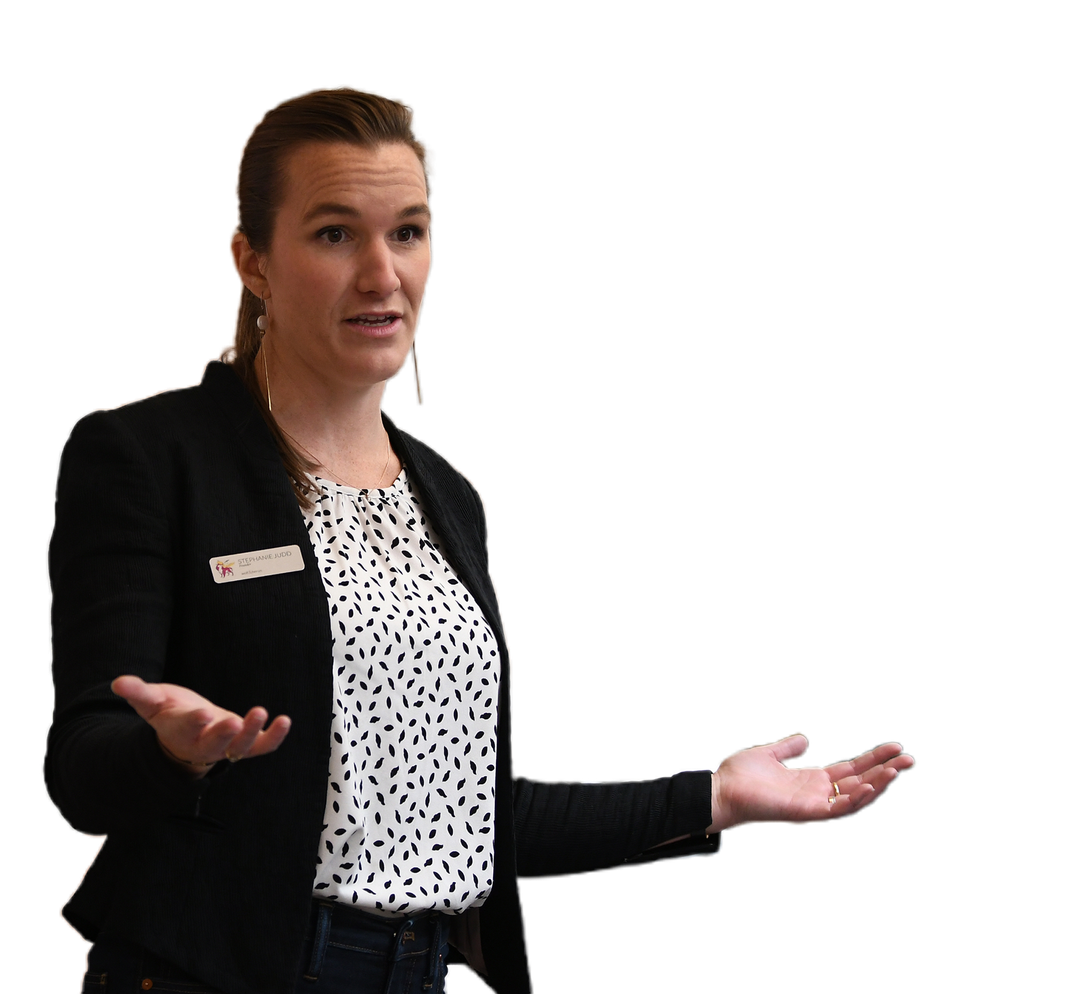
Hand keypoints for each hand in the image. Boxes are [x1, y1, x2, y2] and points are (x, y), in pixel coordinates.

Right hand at [112, 675, 291, 778]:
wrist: (186, 736)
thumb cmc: (169, 713)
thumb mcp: (152, 701)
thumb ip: (139, 692)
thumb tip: (118, 682)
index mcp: (180, 731)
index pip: (186, 728)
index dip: (194, 722)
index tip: (203, 712)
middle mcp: (204, 743)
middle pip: (215, 743)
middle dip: (224, 733)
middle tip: (234, 721)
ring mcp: (226, 746)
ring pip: (240, 747)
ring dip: (252, 733)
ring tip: (261, 712)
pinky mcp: (245, 744)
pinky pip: (261, 747)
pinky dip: (274, 737)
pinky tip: (285, 721)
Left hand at [709, 733, 914, 832]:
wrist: (720, 790)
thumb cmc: (739, 776)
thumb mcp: (769, 754)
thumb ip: (788, 749)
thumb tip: (805, 740)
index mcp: (811, 780)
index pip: (850, 769)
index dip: (872, 760)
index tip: (895, 748)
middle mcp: (817, 793)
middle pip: (859, 781)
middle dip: (885, 771)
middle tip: (911, 758)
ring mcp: (814, 805)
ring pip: (855, 797)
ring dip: (878, 785)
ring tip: (898, 770)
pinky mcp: (806, 812)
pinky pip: (837, 809)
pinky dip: (855, 799)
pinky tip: (869, 785)